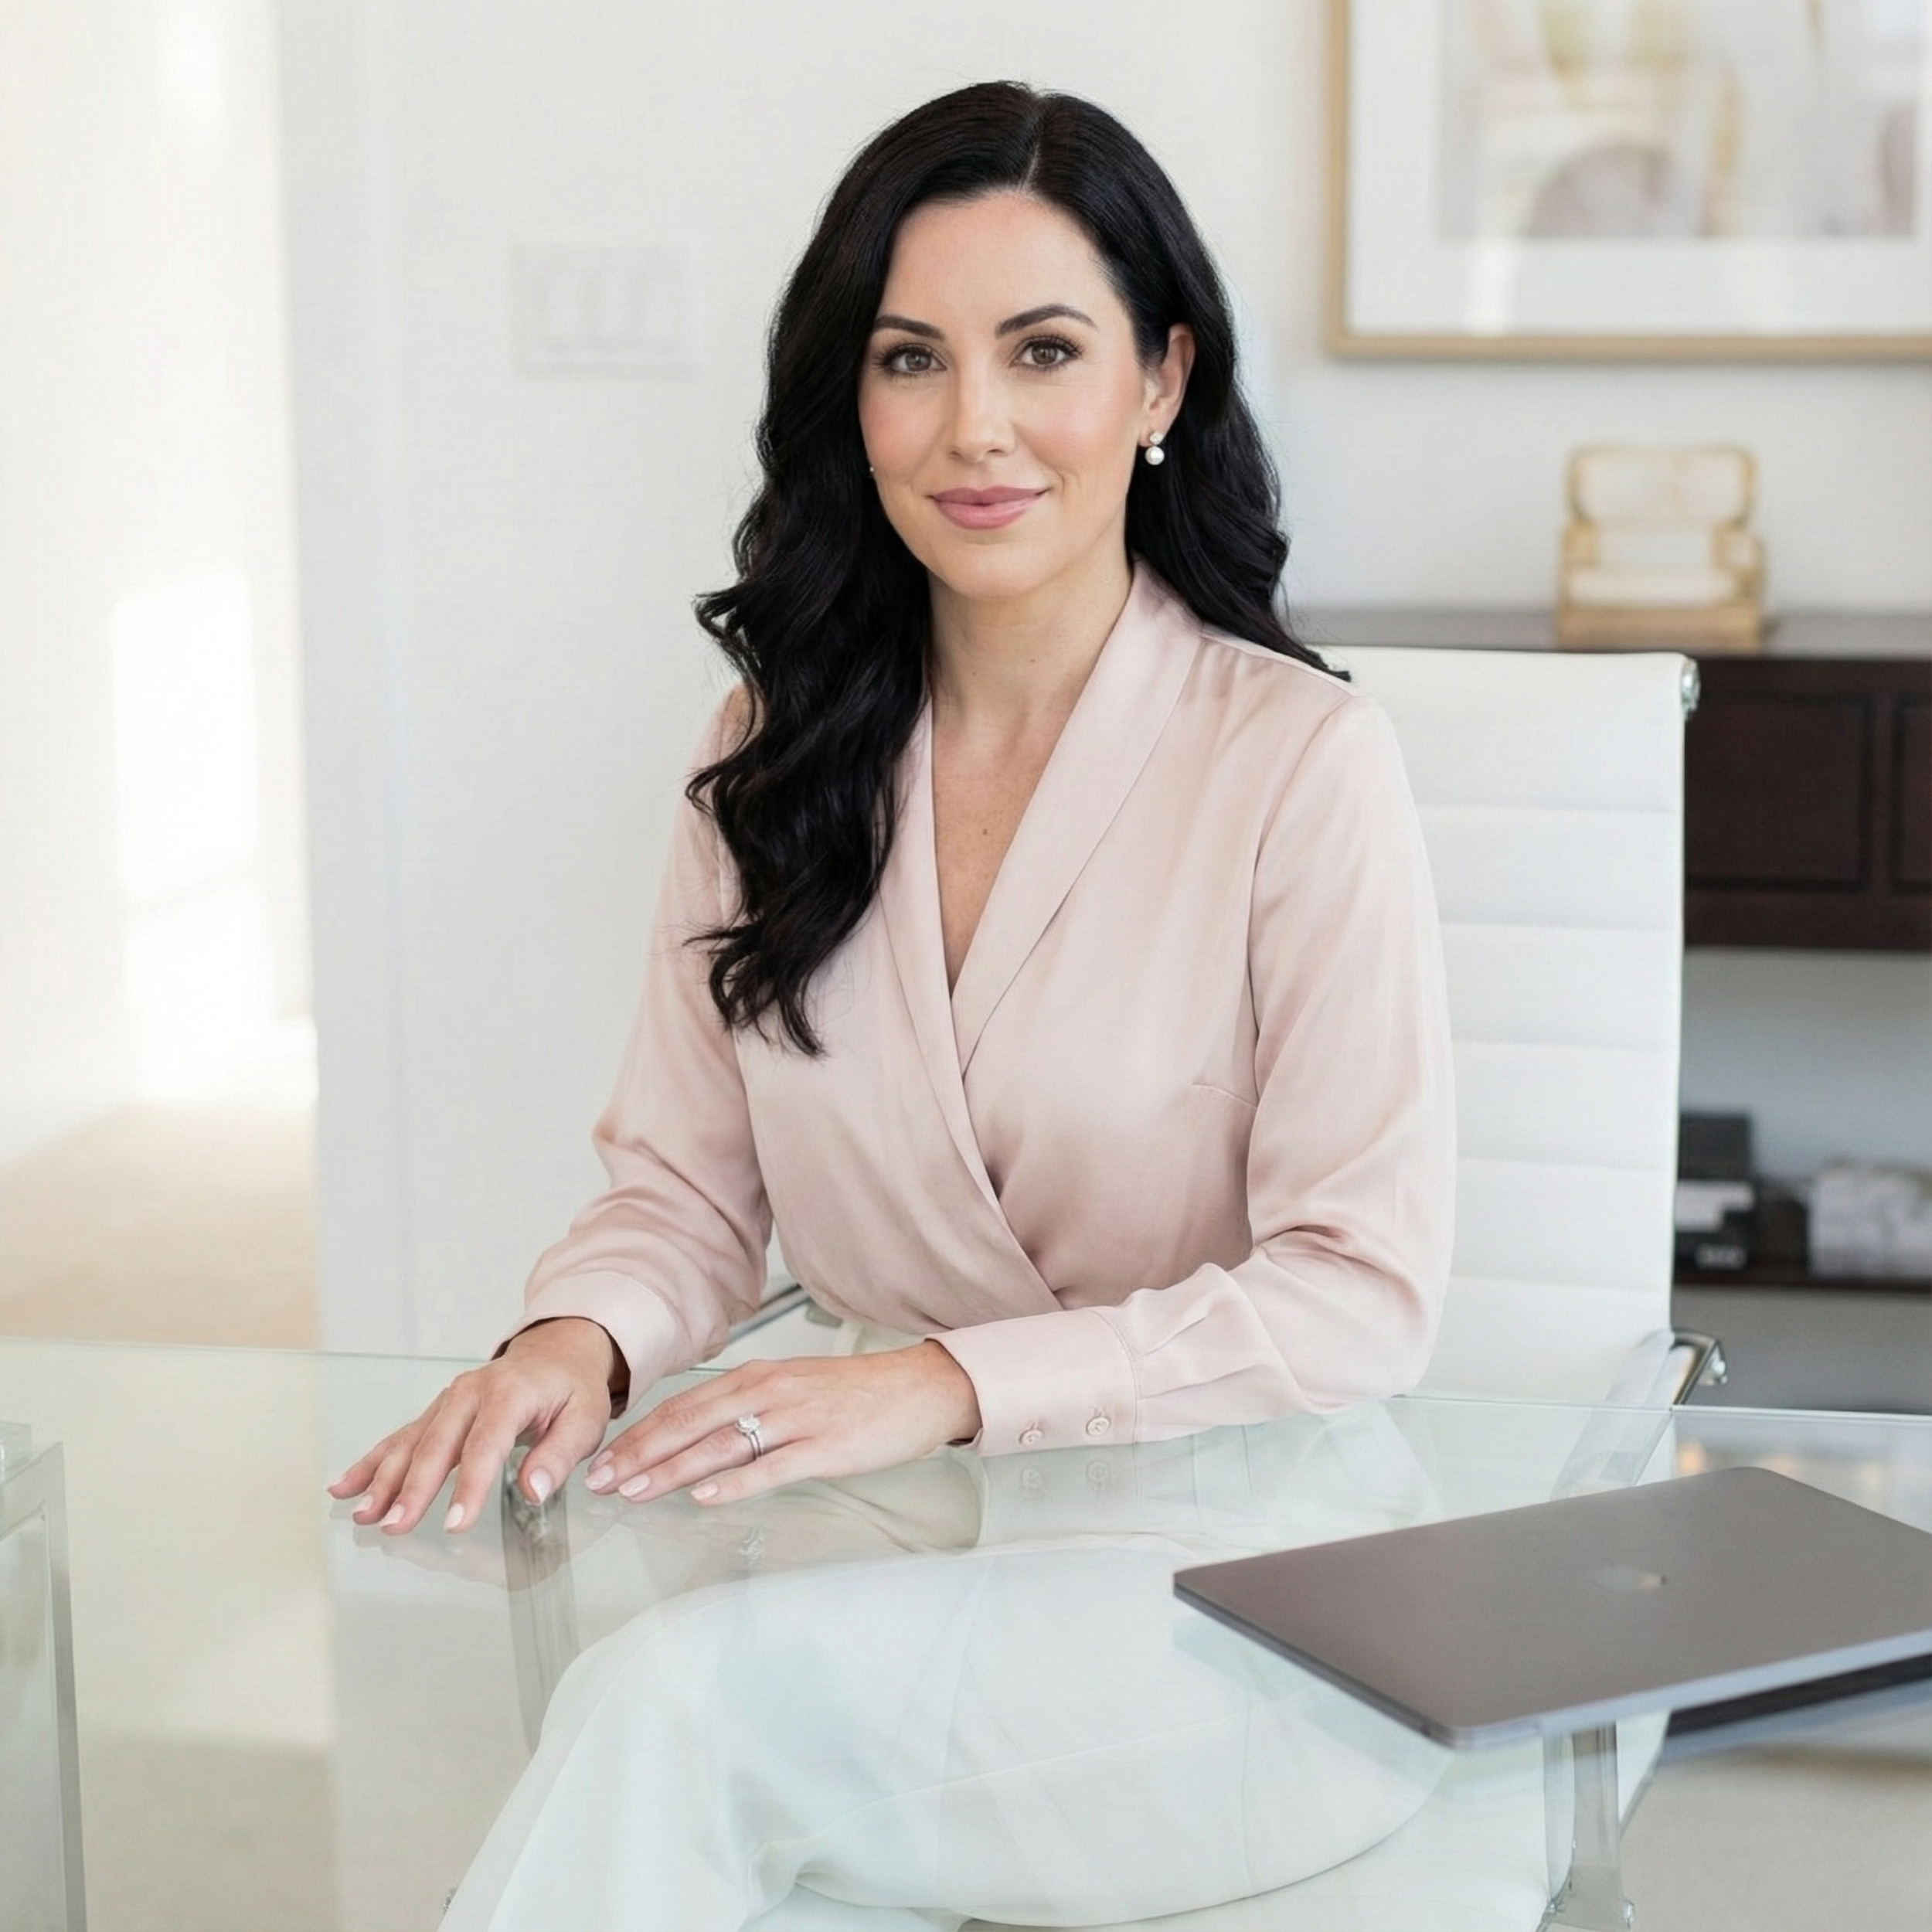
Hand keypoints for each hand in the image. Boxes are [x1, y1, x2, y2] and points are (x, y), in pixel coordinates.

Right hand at [325, 1317, 624, 1533]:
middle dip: (413, 1489)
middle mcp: (471, 1393)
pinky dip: (372, 1462)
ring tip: (363, 1514)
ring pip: (411, 1442)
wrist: (557, 1351)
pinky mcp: (437, 1411)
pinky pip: (401, 1437)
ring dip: (383, 1479)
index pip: (485, 1446)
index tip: (455, 1524)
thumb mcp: (586, 1419)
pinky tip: (345, 1487)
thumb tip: (534, 1490)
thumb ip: (558, 1455)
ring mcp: (449, 1400)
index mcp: (510, 1394)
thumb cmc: (572, 1389)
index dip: (469, 1487)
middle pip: (437, 1444)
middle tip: (394, 1526)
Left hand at [583, 1341, 980, 1506]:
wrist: (918, 1388)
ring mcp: (795, 1419)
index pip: (683, 1406)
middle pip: (689, 1424)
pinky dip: (734, 1483)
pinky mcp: (823, 1448)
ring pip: (719, 1445)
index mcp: (757, 1377)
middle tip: (602, 1482)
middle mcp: (768, 1392)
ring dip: (671, 1470)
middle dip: (639, 1454)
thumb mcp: (792, 1388)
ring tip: (635, 1492)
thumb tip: (697, 1441)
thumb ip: (746, 1408)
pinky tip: (705, 1497)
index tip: (605, 1460)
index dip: (639, 1434)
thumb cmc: (856, 1393)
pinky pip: (770, 1466)